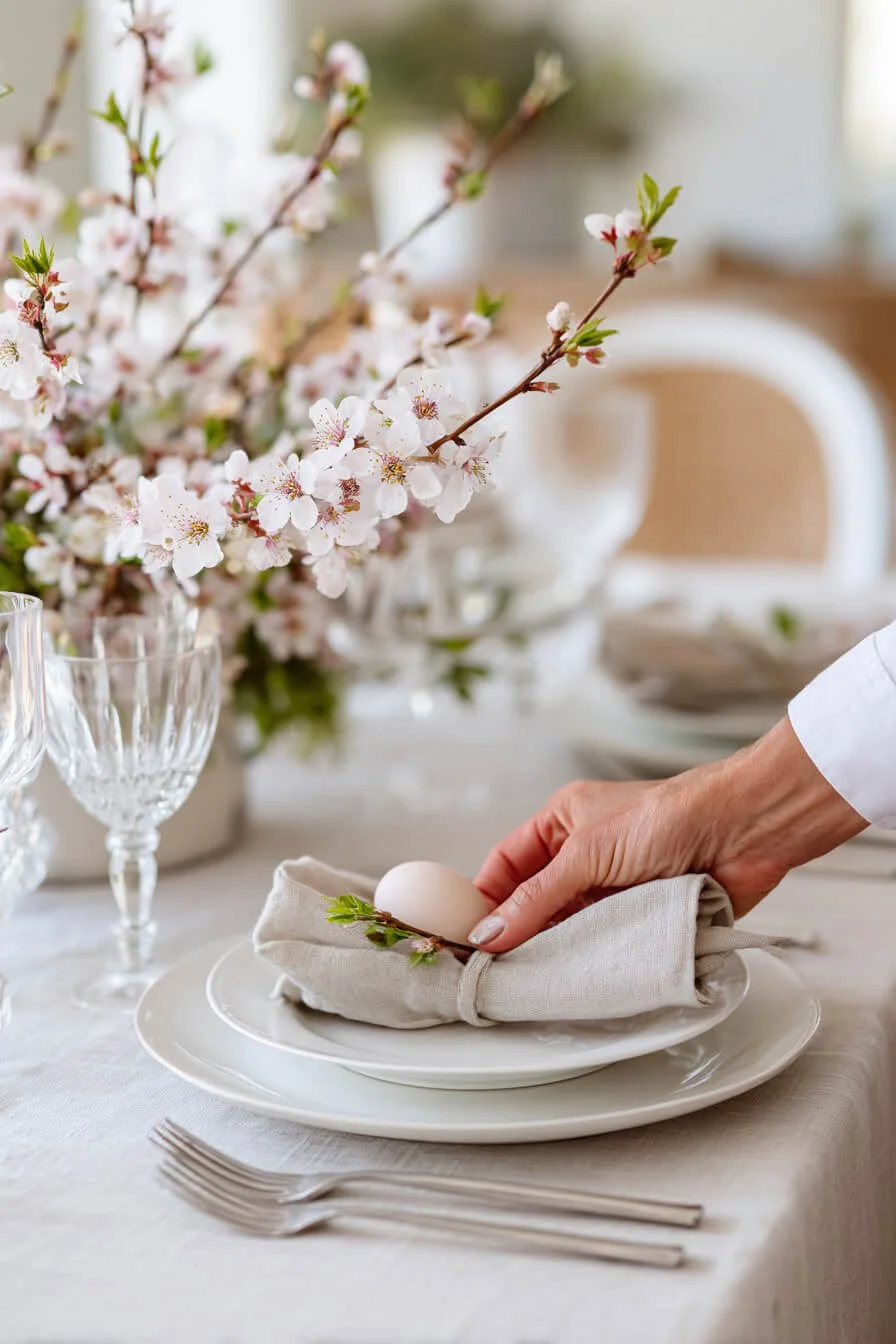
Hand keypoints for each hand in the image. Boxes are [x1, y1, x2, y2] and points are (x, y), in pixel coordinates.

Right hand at [469, 718, 866, 951]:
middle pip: (534, 901)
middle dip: (516, 931)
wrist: (743, 832)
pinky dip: (589, 960)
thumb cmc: (670, 817)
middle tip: (494, 969)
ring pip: (567, 927)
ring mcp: (612, 888)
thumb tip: (492, 931)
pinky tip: (573, 978)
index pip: (507, 864)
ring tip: (529, 980)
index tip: (468, 935)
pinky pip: (603, 944)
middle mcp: (584, 856)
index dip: (485, 897)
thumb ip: (537, 897)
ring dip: (553, 949)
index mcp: (563, 823)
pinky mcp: (641, 915)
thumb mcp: (588, 854)